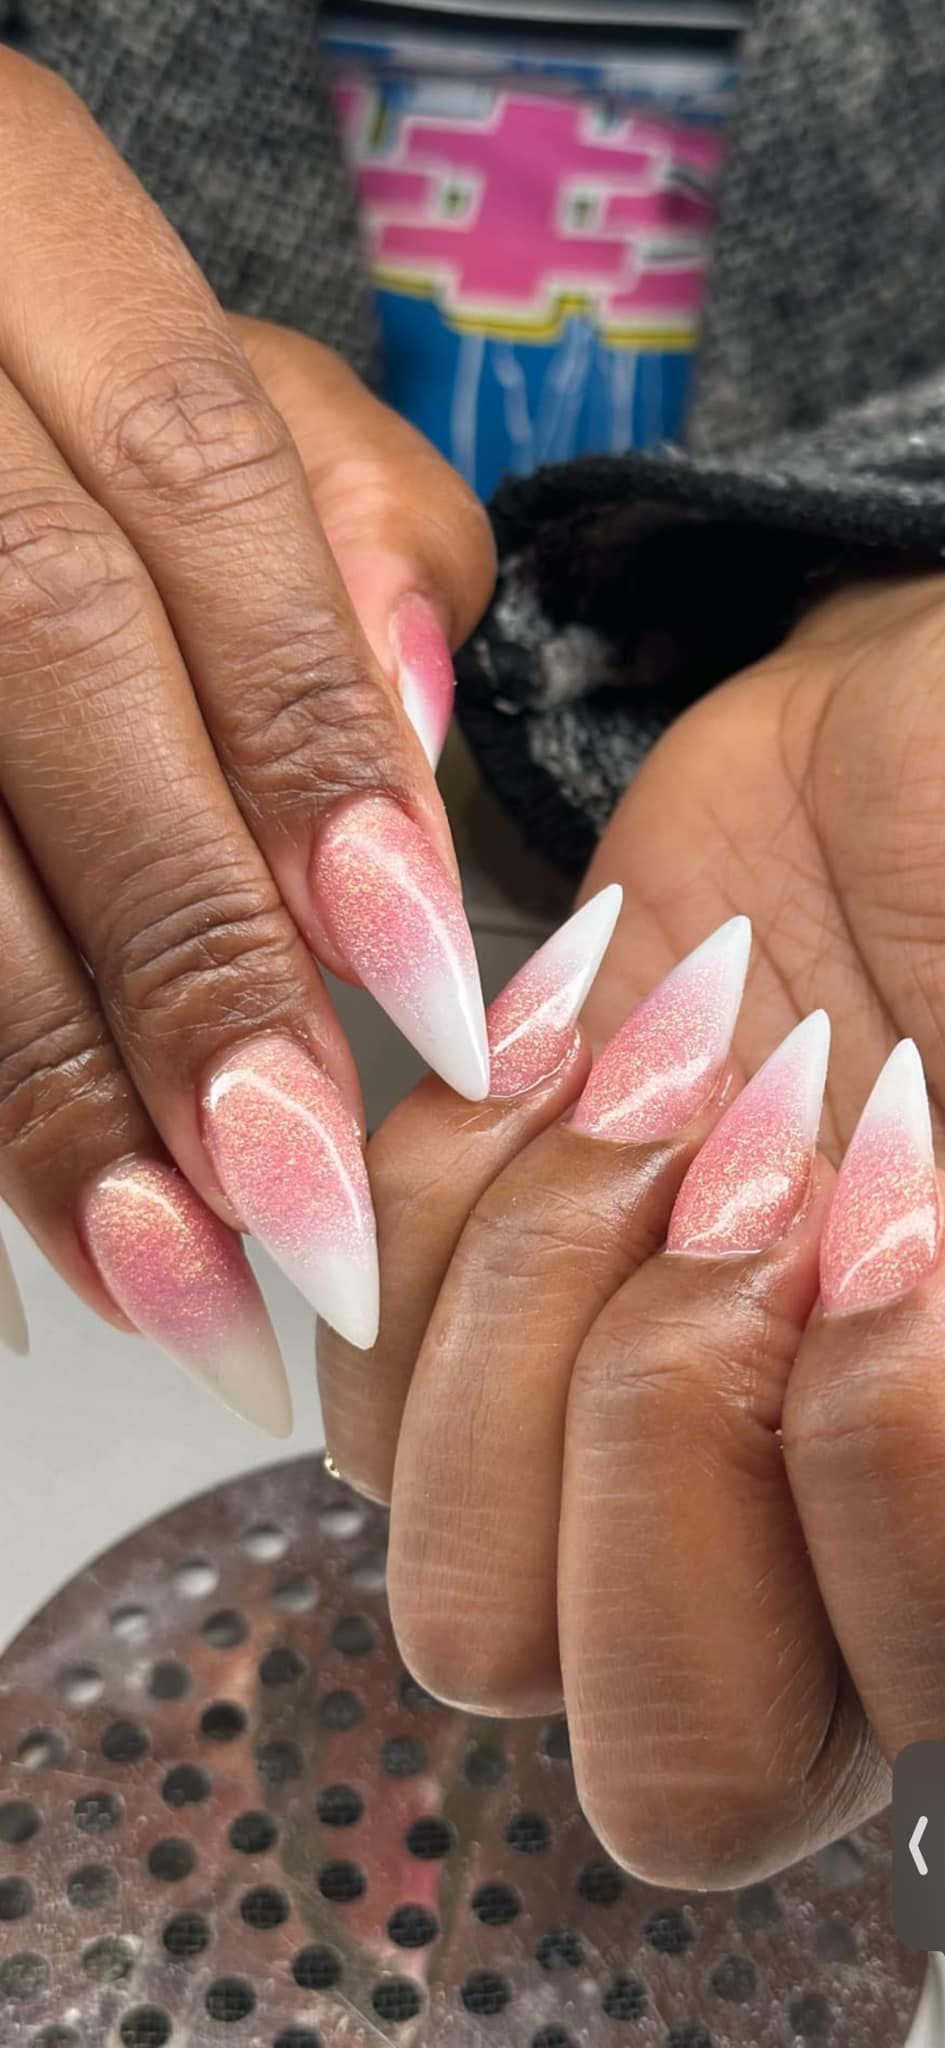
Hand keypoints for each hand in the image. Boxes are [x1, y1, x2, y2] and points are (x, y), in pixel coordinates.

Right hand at [0, 47, 493, 1424]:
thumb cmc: (61, 347)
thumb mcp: (219, 359)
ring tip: (160, 1259)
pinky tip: (37, 1199)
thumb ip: (341, 520)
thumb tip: (406, 741)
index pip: (200, 495)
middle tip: (296, 1185)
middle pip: (45, 665)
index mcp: (24, 223)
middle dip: (184, 948)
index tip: (423, 983)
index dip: (311, 751)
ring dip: (36, 1065)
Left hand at [318, 571, 944, 1882]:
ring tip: (676, 1081)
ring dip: (552, 1282)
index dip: (862, 1460)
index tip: (898, 1208)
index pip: (861, 1730)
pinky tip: (581, 1046)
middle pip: (648, 1754)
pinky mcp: (468, 1324)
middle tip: (754, 1164)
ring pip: (465, 1596)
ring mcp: (608, 1473)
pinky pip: (360, 1372)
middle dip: (672, 1409)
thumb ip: (939, 1303)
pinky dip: (448, 1180)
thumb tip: (869, 1336)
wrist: (895, 771)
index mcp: (936, 1571)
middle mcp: (791, 1583)